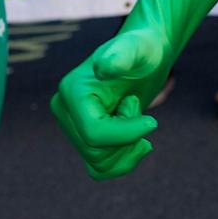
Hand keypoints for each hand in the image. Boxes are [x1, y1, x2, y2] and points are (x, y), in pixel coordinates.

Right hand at [51, 27, 169, 179]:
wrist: (145, 59)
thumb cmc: (143, 50)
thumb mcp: (138, 49)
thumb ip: (122, 55)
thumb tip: (104, 68)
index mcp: (71, 91)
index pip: (94, 133)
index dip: (127, 134)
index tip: (152, 122)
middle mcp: (65, 110)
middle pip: (96, 151)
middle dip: (128, 137)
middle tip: (136, 105)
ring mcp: (72, 127)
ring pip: (99, 163)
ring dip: (128, 148)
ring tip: (135, 117)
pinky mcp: (84, 138)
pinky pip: (99, 169)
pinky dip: (123, 162)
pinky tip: (138, 143)